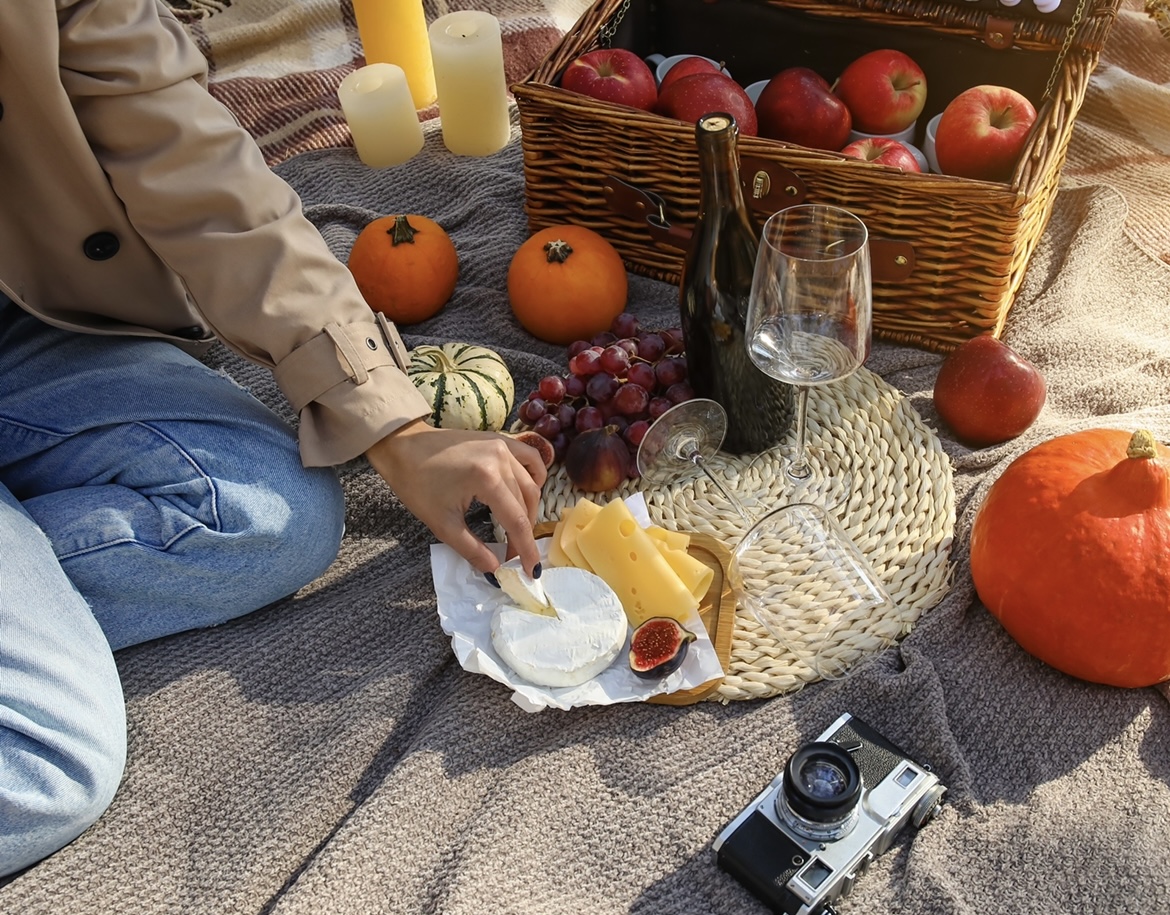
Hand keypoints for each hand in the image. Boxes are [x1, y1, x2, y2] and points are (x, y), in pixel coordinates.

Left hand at [365, 419, 547, 576]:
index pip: (517, 521)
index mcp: (487, 479)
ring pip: (531, 483)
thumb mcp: (442, 524)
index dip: (526, 549)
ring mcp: (503, 445)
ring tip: (518, 529)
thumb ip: (472, 550)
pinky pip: (530, 458)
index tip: (531, 571)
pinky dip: (535, 476)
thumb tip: (495, 570)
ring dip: (529, 509)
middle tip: (516, 554)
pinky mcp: (500, 439)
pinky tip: (528, 491)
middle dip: (524, 533)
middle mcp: (501, 459)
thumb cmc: (416, 484)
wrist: (402, 447)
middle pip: (527, 503)